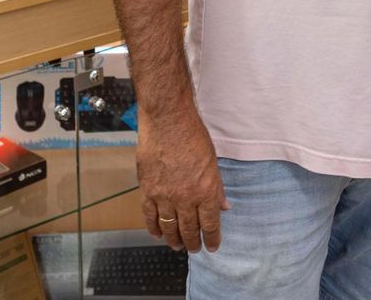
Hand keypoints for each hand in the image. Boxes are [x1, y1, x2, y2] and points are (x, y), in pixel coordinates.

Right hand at [138, 108, 228, 251]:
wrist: (167, 120)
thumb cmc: (193, 136)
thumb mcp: (212, 162)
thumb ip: (217, 187)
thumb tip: (224, 206)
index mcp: (205, 191)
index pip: (210, 224)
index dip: (212, 238)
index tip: (213, 246)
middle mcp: (185, 198)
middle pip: (189, 229)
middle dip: (193, 243)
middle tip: (194, 249)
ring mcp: (164, 196)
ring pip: (169, 227)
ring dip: (174, 240)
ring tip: (178, 246)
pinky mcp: (147, 190)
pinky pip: (150, 216)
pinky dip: (153, 228)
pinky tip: (157, 234)